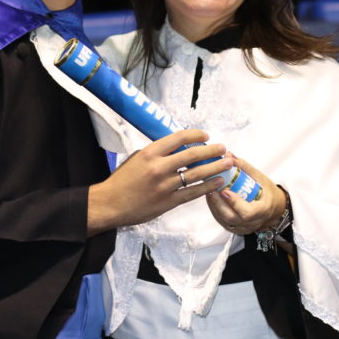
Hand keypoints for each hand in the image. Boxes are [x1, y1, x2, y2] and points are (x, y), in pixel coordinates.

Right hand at [88, 129, 230, 234]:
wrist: (110, 203)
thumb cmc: (121, 180)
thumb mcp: (136, 158)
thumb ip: (156, 152)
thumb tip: (177, 147)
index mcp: (151, 153)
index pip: (179, 138)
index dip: (196, 135)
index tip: (206, 135)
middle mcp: (160, 167)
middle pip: (192, 155)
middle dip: (211, 150)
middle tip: (223, 148)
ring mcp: (166, 186)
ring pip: (197, 174)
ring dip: (215, 167)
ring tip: (227, 163)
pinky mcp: (169, 202)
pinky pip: (193, 193)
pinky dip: (208, 187)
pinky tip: (218, 182)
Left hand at [205, 153, 285, 235]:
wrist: (273, 208)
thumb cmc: (267, 192)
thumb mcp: (260, 178)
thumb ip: (244, 167)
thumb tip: (228, 155)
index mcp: (263, 210)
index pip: (247, 212)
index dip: (234, 203)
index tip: (224, 190)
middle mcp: (253, 222)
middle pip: (232, 218)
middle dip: (218, 203)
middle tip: (211, 189)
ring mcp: (243, 228)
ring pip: (224, 221)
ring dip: (214, 205)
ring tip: (209, 190)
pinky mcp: (236, 229)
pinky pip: (222, 221)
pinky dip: (215, 209)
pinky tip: (212, 198)